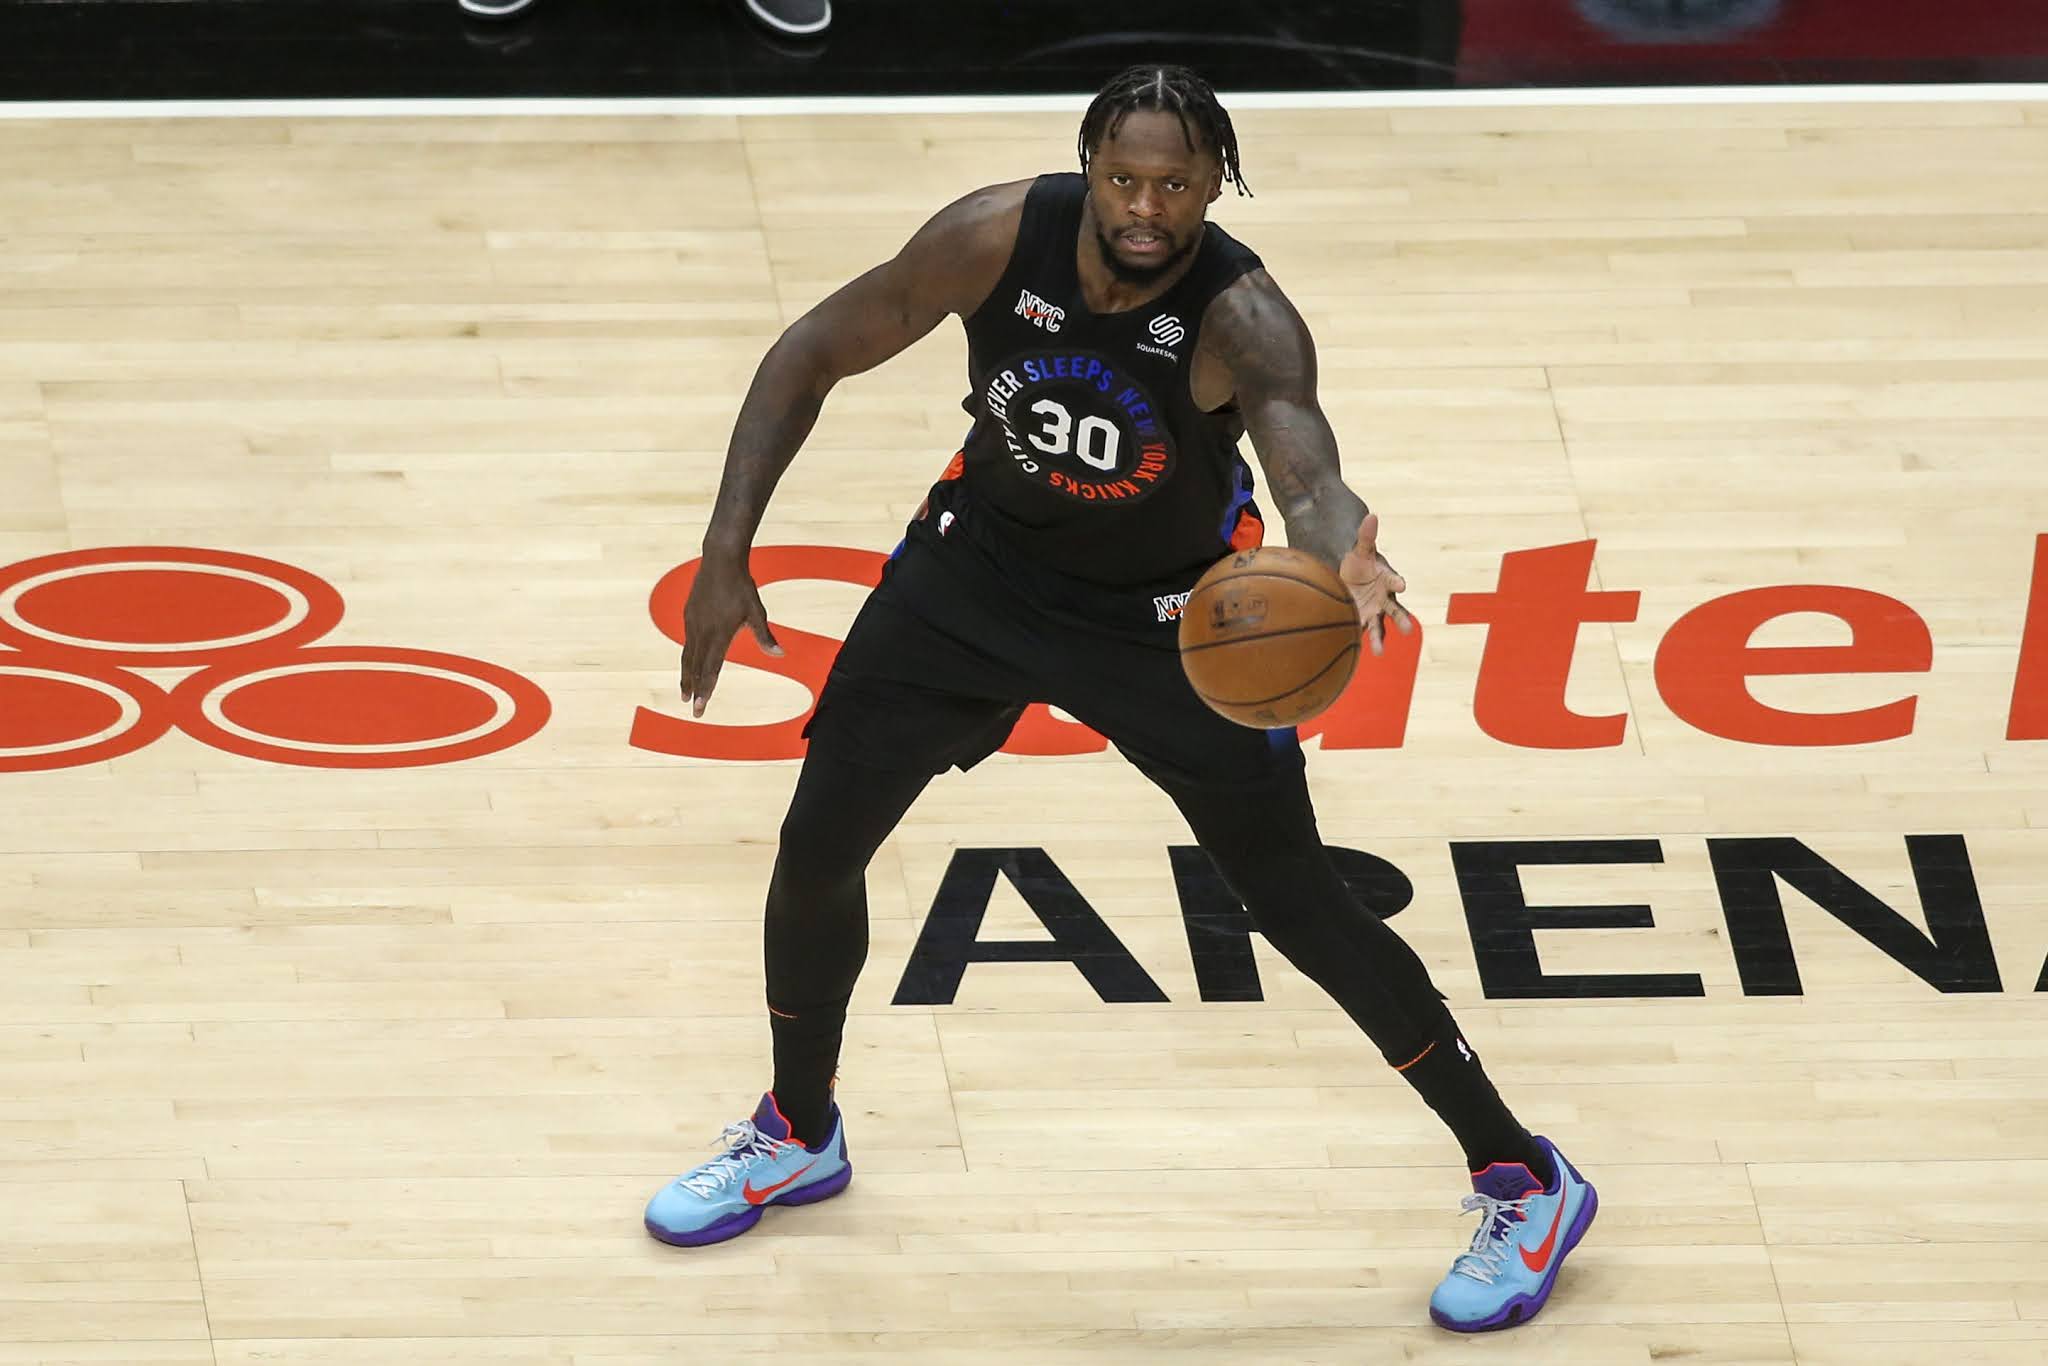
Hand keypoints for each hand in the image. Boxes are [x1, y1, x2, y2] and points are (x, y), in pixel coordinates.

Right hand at [678, 553, 781, 716]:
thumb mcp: (757, 611)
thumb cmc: (741, 586)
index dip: (706, 689)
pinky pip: (687, 641)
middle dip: (693, 689)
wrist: (720, 560)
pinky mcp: (689, 615)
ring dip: (687, 676)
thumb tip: (780, 654)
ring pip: (688, 655)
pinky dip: (687, 657)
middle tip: (692, 708)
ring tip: (685, 693)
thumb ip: (765, 636)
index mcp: (719, 634)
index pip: (711, 668)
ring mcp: (693, 623)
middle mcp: (702, 631)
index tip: (700, 706)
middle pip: (695, 667)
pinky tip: (689, 663)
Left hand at [1338, 512, 1413, 656]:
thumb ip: (1366, 536)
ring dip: (1379, 639)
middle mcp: (1384, 598)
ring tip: (1379, 652)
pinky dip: (1359, 641)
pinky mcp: (1361, 620)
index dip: (1398, 582)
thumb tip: (1371, 515)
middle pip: (1396, 610)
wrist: (1349, 577)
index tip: (1401, 585)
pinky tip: (1355, 652)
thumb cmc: (1359, 563)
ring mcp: (1374, 611)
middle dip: (1401, 620)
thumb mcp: (1361, 550)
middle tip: (1408, 629)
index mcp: (1386, 579)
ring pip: (1380, 627)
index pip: (1395, 580)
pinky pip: (1361, 631)